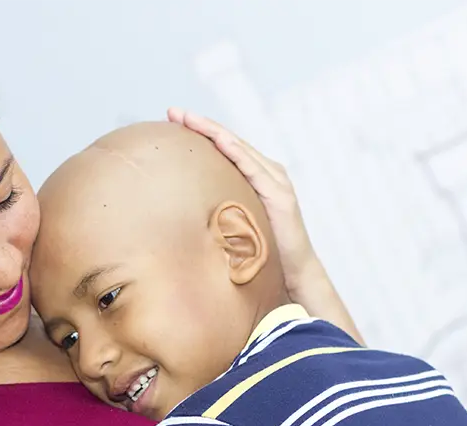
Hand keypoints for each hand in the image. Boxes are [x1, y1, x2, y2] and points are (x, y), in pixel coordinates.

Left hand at [169, 107, 364, 342]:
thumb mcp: (234, 224)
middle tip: (172, 111)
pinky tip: (218, 139)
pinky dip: (235, 151)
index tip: (174, 120)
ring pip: (239, 148)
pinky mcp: (279, 196)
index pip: (226, 149)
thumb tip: (183, 211)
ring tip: (188, 118)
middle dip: (201, 125)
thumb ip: (218, 210)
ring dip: (213, 131)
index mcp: (257, 178)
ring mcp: (275, 182)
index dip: (202, 132)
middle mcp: (268, 173)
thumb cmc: (262, 252)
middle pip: (230, 142)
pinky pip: (253, 168)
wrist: (293, 274)